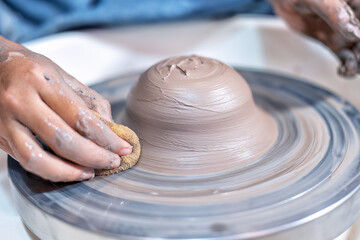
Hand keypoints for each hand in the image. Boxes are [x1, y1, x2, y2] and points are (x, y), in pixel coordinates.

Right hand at [0, 37, 131, 181]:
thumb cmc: (29, 69)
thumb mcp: (61, 75)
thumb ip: (88, 100)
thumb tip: (112, 127)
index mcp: (41, 80)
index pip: (80, 117)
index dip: (106, 137)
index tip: (123, 147)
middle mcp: (20, 100)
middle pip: (63, 140)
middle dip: (94, 156)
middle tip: (113, 161)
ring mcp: (5, 120)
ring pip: (39, 158)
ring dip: (70, 171)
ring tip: (91, 172)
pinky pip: (26, 161)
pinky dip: (51, 171)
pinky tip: (69, 170)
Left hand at [271, 0, 359, 76]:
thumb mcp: (322, 1)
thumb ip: (337, 16)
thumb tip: (356, 34)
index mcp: (358, 5)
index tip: (357, 45)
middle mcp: (354, 19)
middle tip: (354, 62)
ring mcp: (343, 32)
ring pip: (359, 52)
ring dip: (358, 64)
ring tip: (348, 69)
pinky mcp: (331, 42)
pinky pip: (345, 57)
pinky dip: (347, 67)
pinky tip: (343, 70)